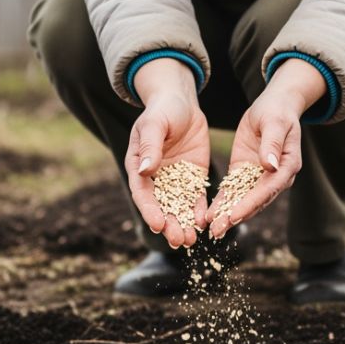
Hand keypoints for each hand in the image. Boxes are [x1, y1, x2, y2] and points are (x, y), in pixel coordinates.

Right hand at [125, 59, 210, 247]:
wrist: (181, 102)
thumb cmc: (162, 110)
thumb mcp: (154, 125)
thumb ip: (150, 147)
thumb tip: (145, 170)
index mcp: (139, 166)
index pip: (143, 193)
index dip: (149, 210)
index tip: (157, 224)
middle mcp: (155, 178)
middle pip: (161, 206)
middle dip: (169, 224)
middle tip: (178, 241)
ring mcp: (175, 179)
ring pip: (178, 207)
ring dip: (183, 224)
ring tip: (191, 241)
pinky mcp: (193, 177)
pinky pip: (196, 198)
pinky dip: (199, 211)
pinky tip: (205, 224)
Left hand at [204, 59, 326, 237]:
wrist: (274, 105)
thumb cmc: (277, 111)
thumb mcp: (274, 123)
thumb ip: (272, 144)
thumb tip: (270, 166)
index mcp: (287, 166)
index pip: (268, 189)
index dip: (251, 203)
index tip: (234, 215)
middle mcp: (275, 177)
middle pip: (256, 201)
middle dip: (237, 216)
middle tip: (218, 230)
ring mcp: (259, 176)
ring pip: (243, 200)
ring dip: (228, 214)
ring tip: (212, 229)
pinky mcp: (245, 172)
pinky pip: (233, 190)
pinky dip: (222, 202)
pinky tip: (208, 215)